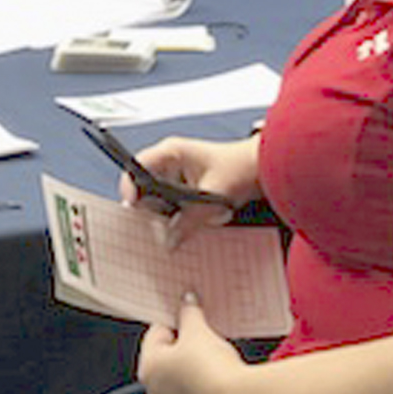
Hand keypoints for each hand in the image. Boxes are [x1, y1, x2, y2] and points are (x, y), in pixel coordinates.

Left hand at [136, 293, 247, 393]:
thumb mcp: (197, 330)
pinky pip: (191, 383)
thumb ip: (189, 311)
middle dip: (184, 339)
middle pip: (166, 351)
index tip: (189, 313)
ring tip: (211, 350)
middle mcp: (154, 387)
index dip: (175, 319)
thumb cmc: (210, 368)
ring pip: (179, 368)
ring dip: (193, 357)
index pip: (156, 331)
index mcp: (147, 366)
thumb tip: (187, 300)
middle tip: (201, 331)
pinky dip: (200, 374)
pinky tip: (216, 367)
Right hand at [139, 131, 262, 242]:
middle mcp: (169, 162)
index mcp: (170, 153)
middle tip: (161, 229)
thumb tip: (169, 240)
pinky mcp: (185, 188)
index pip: (136, 170)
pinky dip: (179, 218)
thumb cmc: (241, 167)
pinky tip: (193, 223)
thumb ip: (189, 220)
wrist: (262, 168)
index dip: (130, 191)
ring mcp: (177, 175)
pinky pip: (172, 206)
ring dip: (169, 216)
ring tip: (188, 223)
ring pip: (159, 201)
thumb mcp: (212, 195)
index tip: (133, 213)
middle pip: (144, 189)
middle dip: (152, 211)